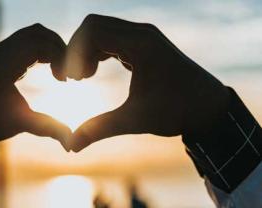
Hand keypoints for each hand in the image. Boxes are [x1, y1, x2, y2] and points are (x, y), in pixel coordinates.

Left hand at [0, 24, 70, 177]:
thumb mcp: (21, 125)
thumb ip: (48, 129)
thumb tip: (71, 143)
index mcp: (4, 65)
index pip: (40, 43)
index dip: (60, 57)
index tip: (65, 80)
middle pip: (38, 33)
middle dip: (58, 49)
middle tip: (66, 73)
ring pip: (31, 34)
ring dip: (50, 48)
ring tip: (58, 72)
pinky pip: (24, 42)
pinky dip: (40, 50)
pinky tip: (45, 70)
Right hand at [66, 14, 229, 151]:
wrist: (208, 107)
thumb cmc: (176, 112)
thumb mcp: (135, 120)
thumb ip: (100, 129)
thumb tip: (71, 146)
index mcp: (140, 45)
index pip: (92, 31)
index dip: (74, 53)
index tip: (74, 80)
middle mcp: (142, 33)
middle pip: (93, 25)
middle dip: (77, 50)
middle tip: (76, 79)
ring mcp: (144, 36)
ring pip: (102, 29)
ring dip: (87, 50)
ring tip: (84, 77)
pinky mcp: (144, 43)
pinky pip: (112, 37)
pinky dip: (97, 51)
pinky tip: (95, 72)